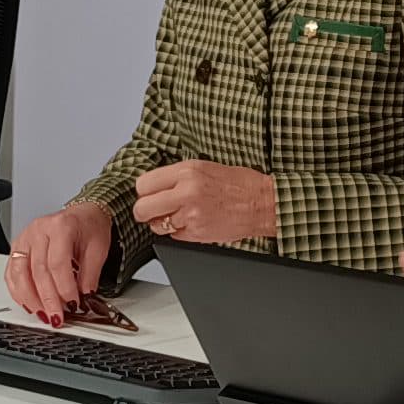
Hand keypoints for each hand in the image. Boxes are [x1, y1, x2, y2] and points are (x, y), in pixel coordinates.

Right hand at [4, 200, 113, 322]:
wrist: (81, 214)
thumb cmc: (89, 227)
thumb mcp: (98, 248)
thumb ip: (90, 274)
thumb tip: (85, 298)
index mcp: (61, 226)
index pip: (58, 263)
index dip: (64, 287)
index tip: (73, 304)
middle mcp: (38, 230)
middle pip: (38, 271)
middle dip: (48, 298)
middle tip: (57, 316)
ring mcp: (25, 238)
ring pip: (20, 273)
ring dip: (30, 298)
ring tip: (43, 314)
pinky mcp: (17, 247)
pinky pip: (11, 273)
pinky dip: (18, 292)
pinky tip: (29, 304)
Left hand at [130, 159, 277, 247]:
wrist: (262, 203)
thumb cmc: (238, 184)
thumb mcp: (204, 167)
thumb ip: (177, 176)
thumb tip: (154, 186)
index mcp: (187, 171)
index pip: (143, 184)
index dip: (144, 191)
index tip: (148, 194)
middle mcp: (186, 192)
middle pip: (142, 208)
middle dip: (144, 211)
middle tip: (151, 210)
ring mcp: (191, 215)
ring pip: (155, 225)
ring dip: (161, 223)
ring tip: (177, 216)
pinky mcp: (197, 234)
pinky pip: (173, 236)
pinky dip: (178, 232)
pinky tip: (192, 223)